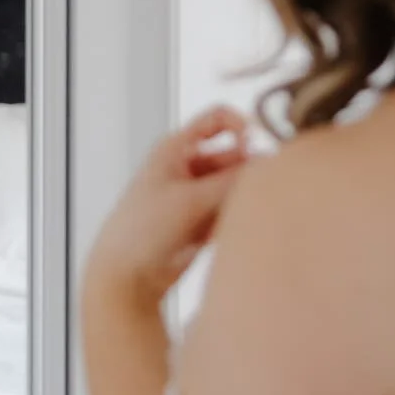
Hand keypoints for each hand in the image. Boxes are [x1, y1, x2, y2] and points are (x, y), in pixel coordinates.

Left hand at [82, 106, 250, 311]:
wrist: (127, 275)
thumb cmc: (142, 230)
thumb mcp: (190, 199)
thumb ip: (232, 181)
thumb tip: (268, 164)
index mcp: (176, 148)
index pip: (217, 119)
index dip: (241, 125)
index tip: (258, 144)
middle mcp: (188, 166)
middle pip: (233, 155)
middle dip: (247, 171)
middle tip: (258, 191)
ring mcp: (196, 194)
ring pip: (234, 185)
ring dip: (241, 198)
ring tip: (233, 218)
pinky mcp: (204, 220)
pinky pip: (231, 210)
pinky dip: (233, 218)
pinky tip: (223, 235)